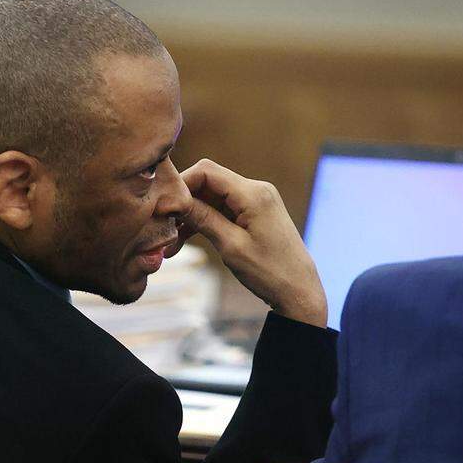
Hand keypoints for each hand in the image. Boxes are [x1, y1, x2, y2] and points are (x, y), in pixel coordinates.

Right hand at [168, 159, 326, 327]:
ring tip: (172, 245)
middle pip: (208, 182)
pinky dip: (205, 222)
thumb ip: (203, 218)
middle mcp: (256, 189)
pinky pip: (222, 209)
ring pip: (212, 198)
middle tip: (163, 227)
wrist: (299, 291)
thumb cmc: (269, 272)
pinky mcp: (254, 213)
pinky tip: (185, 242)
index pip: (207, 171)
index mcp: (253, 193)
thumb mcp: (230, 246)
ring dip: (191, 216)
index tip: (162, 207)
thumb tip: (174, 200)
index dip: (181, 184)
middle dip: (184, 202)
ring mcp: (256, 200)